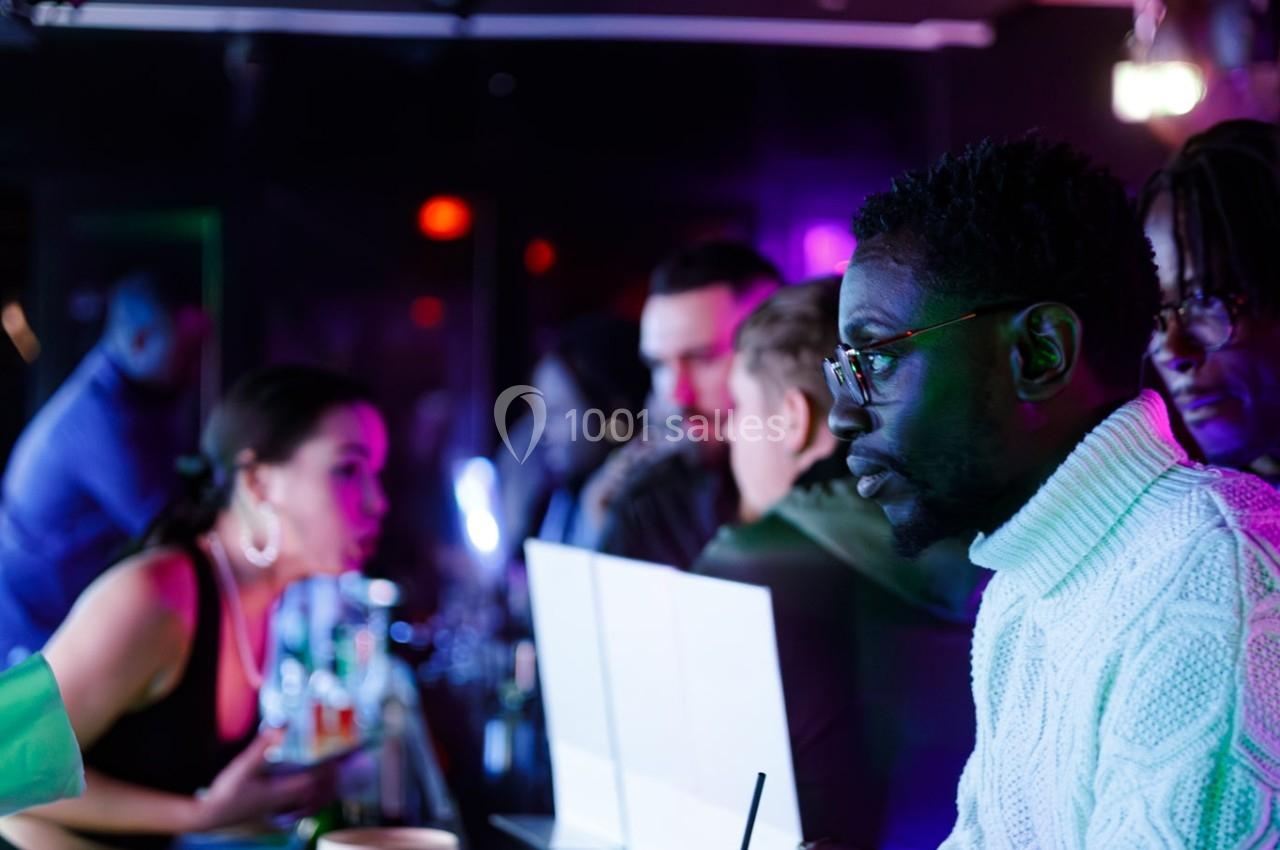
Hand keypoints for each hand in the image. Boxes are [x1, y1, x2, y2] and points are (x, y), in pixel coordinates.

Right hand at [190, 732, 335, 831]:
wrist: (209, 816)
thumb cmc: (227, 793)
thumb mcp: (243, 766)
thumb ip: (261, 747)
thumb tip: (280, 727)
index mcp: (282, 792)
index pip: (314, 779)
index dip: (327, 766)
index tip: (338, 751)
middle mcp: (284, 801)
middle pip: (315, 789)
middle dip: (328, 774)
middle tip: (337, 757)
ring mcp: (278, 806)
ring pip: (307, 796)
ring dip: (319, 782)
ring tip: (327, 768)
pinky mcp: (271, 807)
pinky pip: (297, 800)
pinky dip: (306, 789)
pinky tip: (302, 780)